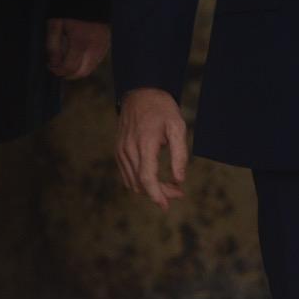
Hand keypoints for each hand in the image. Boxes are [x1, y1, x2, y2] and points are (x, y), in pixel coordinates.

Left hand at [46, 18, 109, 78]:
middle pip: (82, 72)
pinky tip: (77, 56)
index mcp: (80, 42)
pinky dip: (86, 63)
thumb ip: (52, 46)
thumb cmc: (69, 12)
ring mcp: (103, 46)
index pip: (69, 68)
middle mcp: (94, 47)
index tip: (49, 65)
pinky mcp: (107, 43)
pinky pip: (96, 61)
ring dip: (77, 69)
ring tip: (66, 61)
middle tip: (57, 67)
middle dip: (67, 74)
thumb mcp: (55, 25)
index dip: (57, 71)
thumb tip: (53, 64)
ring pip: (90, 68)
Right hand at [116, 88, 188, 210]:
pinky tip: (155, 179)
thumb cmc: (162, 109)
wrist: (141, 93)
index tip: (167, 204)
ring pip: (132, 182)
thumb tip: (180, 179)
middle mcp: (128, 151)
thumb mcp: (178, 127)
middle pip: (141, 183)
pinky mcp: (118, 151)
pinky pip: (127, 174)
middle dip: (159, 193)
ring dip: (150, 189)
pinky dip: (140, 182)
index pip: (147, 178)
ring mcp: (121, 152)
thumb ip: (180, 154)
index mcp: (144, 144)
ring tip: (171, 187)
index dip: (157, 194)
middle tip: (178, 193)